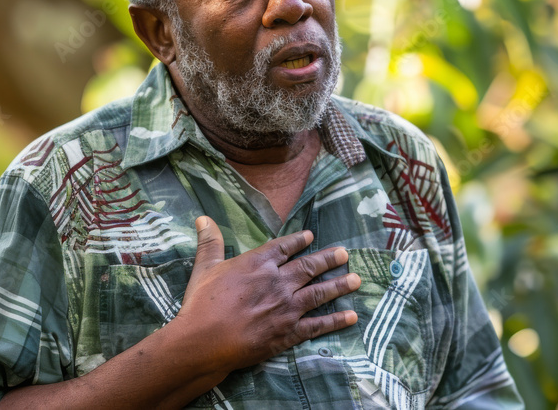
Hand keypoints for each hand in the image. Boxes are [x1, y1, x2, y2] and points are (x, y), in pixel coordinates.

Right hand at [173, 215, 360, 372]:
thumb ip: (210, 242)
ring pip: (319, 293)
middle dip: (329, 259)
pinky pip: (318, 325)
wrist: (203, 340)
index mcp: (258, 263)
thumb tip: (203, 217)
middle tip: (344, 254)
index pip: (284, 247)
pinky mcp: (289, 332)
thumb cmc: (201, 304)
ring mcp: (286, 307)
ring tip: (356, 279)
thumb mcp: (205, 268)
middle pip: (309, 267)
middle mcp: (278, 282)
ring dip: (339, 285)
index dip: (299, 241)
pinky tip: (351, 316)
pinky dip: (336, 321)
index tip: (311, 236)